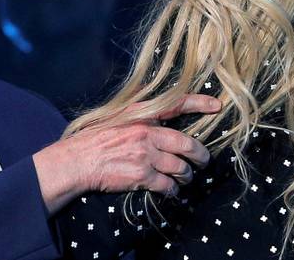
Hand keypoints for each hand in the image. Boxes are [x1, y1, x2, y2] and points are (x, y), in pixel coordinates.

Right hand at [33, 93, 220, 213]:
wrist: (77, 161)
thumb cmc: (94, 139)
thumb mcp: (116, 116)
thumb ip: (137, 112)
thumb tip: (153, 101)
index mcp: (140, 115)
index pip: (175, 104)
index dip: (198, 103)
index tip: (216, 105)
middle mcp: (146, 133)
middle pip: (186, 144)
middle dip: (200, 155)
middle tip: (204, 160)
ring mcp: (145, 155)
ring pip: (180, 167)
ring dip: (186, 175)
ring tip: (185, 178)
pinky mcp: (141, 176)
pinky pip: (167, 185)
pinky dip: (172, 190)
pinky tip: (170, 191)